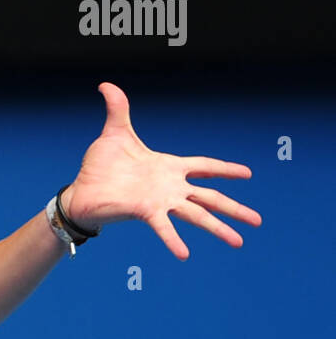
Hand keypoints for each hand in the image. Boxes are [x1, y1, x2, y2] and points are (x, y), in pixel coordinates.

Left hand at [60, 83, 261, 259]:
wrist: (80, 189)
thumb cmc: (99, 166)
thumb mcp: (114, 132)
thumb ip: (118, 108)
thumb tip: (106, 84)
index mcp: (168, 167)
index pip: (204, 167)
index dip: (224, 169)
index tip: (248, 173)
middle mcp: (169, 186)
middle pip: (210, 197)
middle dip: (234, 208)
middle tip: (258, 221)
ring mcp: (159, 200)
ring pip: (196, 214)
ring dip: (218, 228)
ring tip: (238, 241)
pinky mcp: (144, 211)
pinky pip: (163, 227)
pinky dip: (173, 240)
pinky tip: (185, 254)